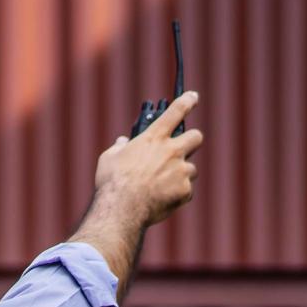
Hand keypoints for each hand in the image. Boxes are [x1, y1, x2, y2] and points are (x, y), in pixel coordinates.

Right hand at [92, 90, 202, 227]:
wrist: (121, 209)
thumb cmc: (111, 182)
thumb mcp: (109, 158)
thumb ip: (120, 147)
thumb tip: (123, 142)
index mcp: (153, 138)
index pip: (176, 111)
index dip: (187, 101)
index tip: (193, 97)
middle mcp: (171, 151)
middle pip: (196, 137)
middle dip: (192, 140)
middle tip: (181, 149)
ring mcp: (180, 171)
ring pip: (191, 169)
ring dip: (180, 174)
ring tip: (161, 185)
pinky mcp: (185, 191)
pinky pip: (186, 190)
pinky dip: (176, 195)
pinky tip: (161, 199)